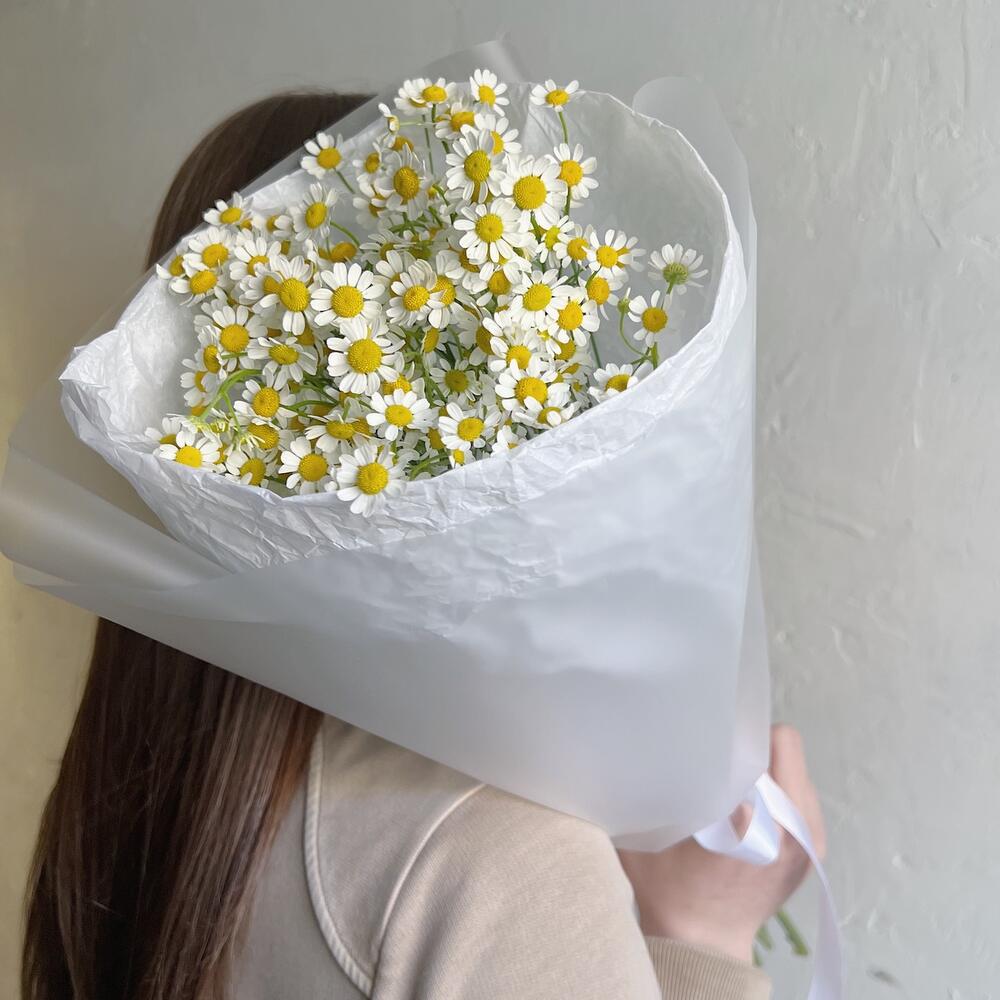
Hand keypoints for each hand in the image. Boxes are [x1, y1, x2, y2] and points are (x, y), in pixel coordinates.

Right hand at [616, 724, 825, 963]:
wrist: (703, 947)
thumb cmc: (669, 889)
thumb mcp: (649, 833)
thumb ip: (654, 785)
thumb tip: (643, 741)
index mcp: (758, 824)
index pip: (766, 745)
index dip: (737, 732)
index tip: (711, 735)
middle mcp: (795, 828)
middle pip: (784, 749)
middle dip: (750, 747)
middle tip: (717, 757)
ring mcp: (812, 839)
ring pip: (795, 769)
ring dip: (766, 768)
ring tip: (732, 785)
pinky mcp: (816, 847)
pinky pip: (800, 793)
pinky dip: (776, 790)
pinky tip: (747, 807)